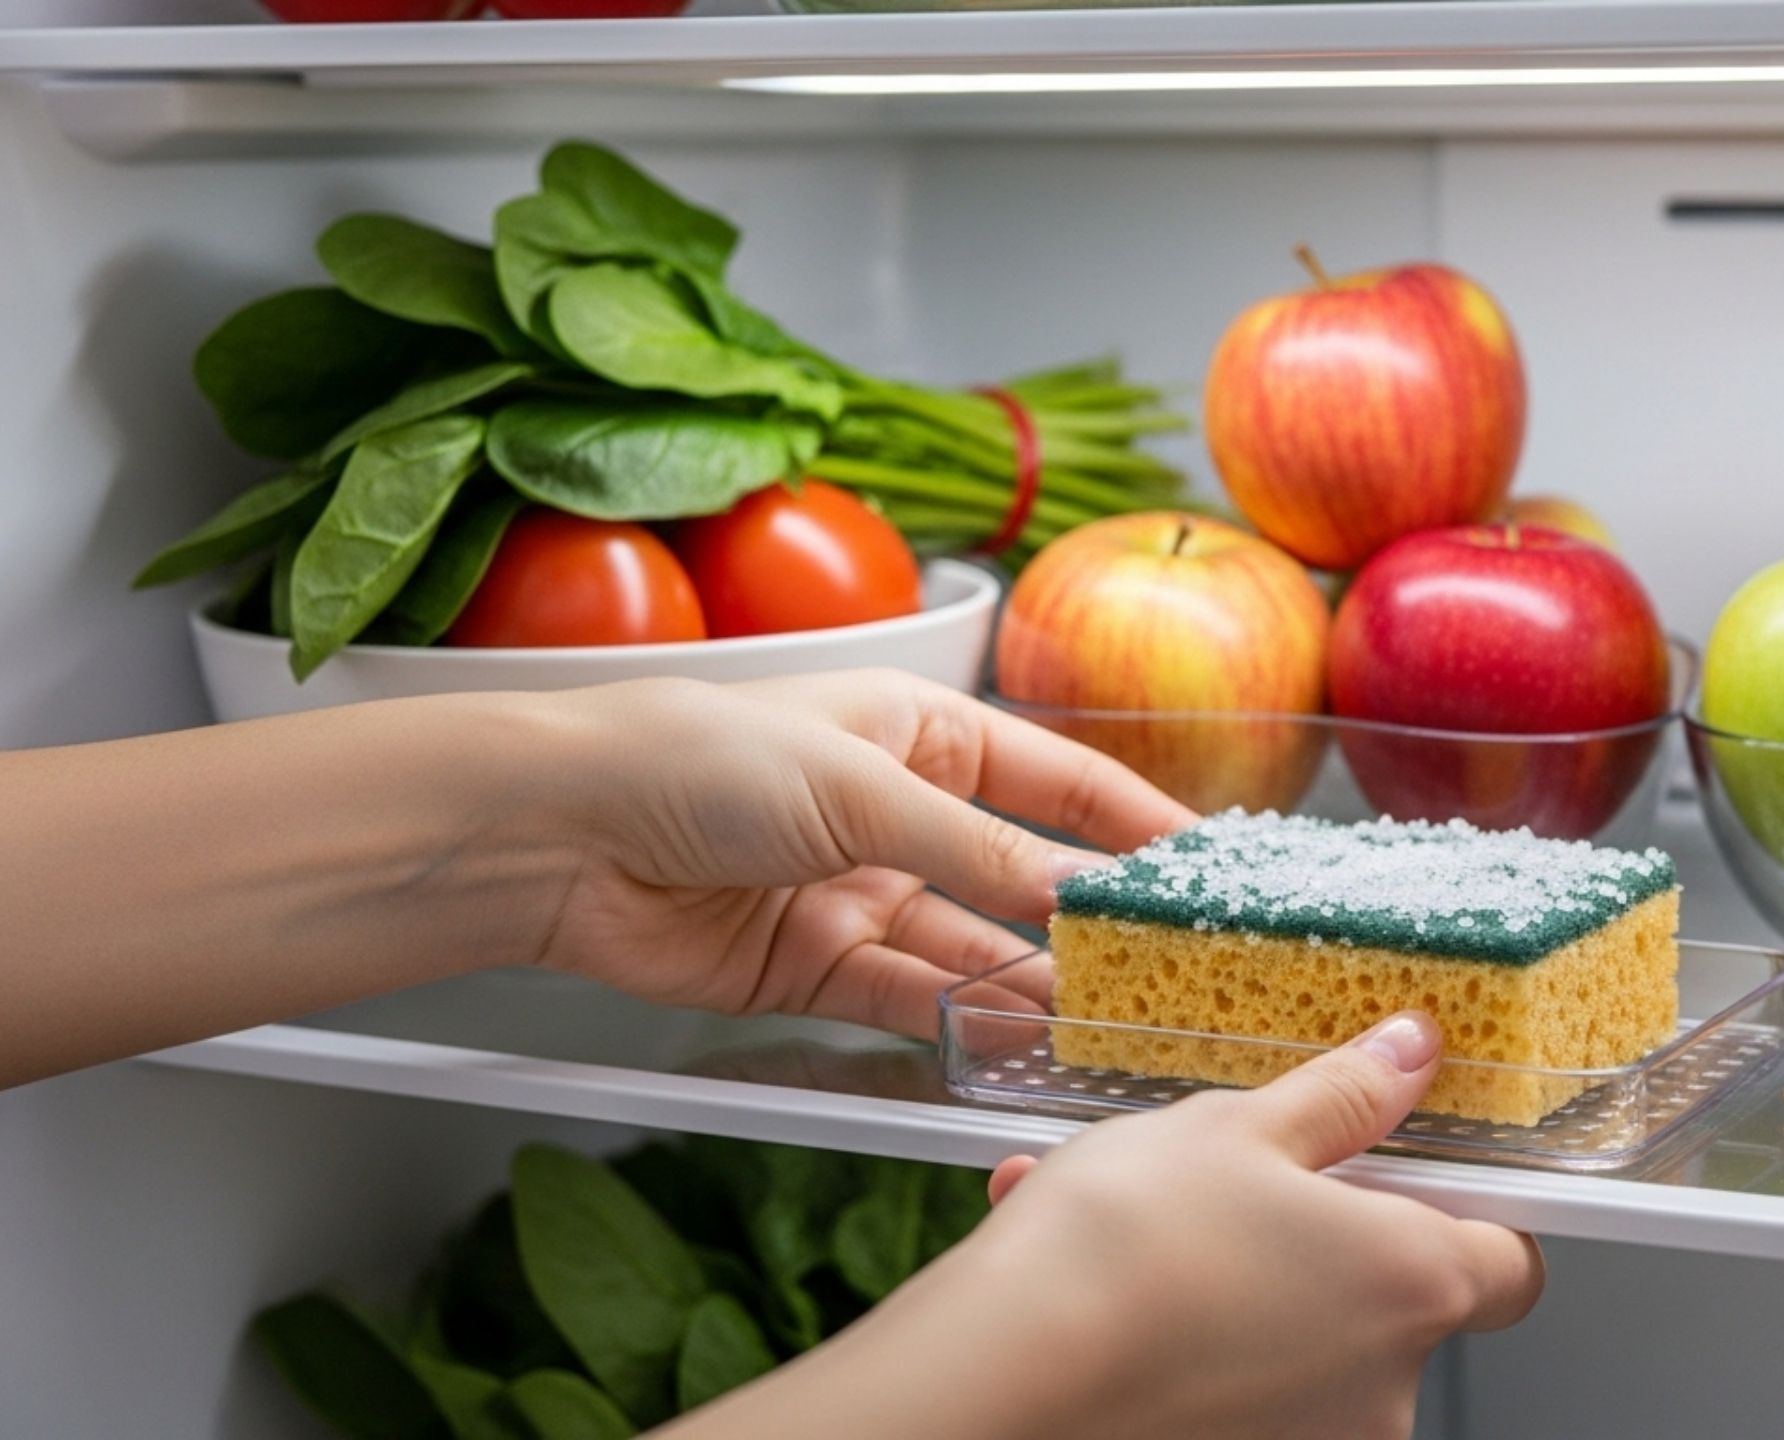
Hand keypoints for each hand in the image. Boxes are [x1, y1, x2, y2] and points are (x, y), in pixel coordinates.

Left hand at [532, 671, 1191, 1037]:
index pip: (1053, 780)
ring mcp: (859, 892)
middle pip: (1019, 872)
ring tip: (1103, 1013)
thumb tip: (1078, 891)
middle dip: (1087, 916)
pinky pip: (912, 996)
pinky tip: (1015, 1033)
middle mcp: (898, 813)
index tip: (1197, 865)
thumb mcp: (862, 791)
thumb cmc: (698, 760)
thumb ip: (977, 851)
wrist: (557, 835)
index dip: (1128, 820)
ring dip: (1032, 978)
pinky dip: (962, 1017)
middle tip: (1163, 961)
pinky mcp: (815, 967)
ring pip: (973, 946)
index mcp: (917, 733)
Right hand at [662, 1012, 1543, 1439]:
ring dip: (1231, 1280)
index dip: (1465, 1207)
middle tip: (1236, 1185)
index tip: (1411, 1168)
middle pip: (1389, 1301)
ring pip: (1292, 1340)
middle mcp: (1384, 1390)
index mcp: (1413, 1284)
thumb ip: (1342, 1096)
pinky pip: (1227, 1387)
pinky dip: (1179, 1336)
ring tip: (1131, 1223)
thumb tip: (1408, 1057)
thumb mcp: (1236, 1128)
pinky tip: (1098, 1280)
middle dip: (1318, 1240)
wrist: (1003, 1377)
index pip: (1509, 1259)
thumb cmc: (1117, 1253)